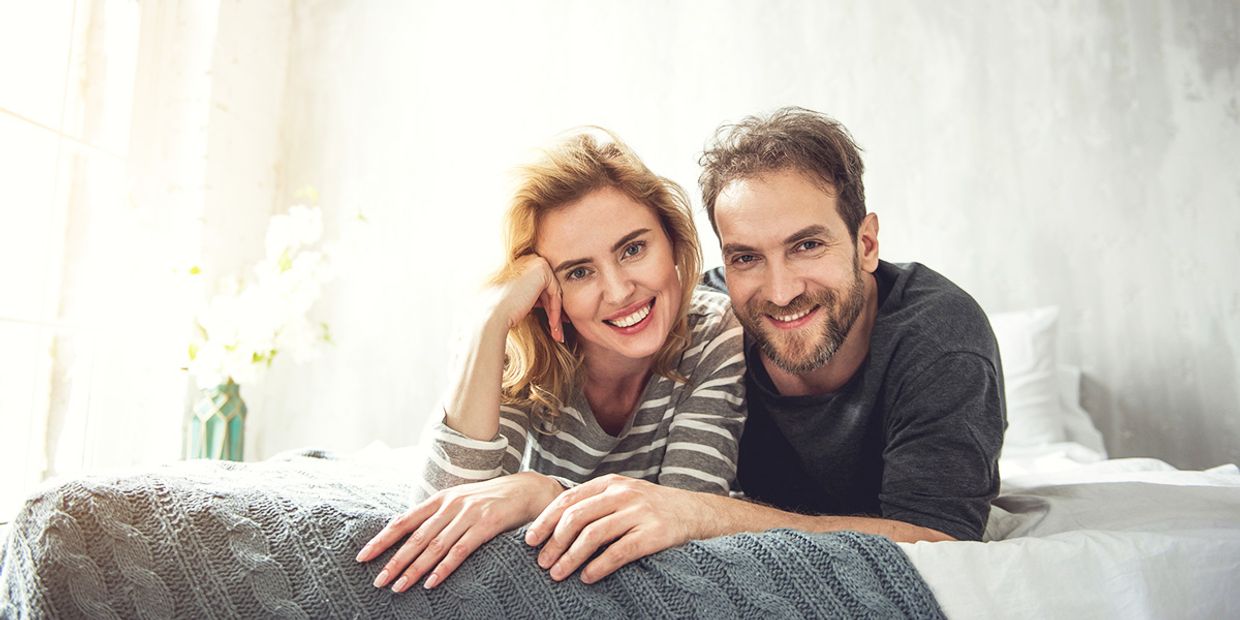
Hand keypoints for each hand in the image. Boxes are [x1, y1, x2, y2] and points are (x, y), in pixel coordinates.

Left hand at [356, 472, 561, 591]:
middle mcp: (450, 505)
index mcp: (440, 499)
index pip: (404, 521)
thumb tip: (410, 535)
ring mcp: (468, 514)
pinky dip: (444, 568)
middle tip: (378, 581)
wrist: (527, 490)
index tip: (363, 556)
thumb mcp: (460, 502)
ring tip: (397, 587)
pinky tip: (431, 583)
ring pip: (435, 546)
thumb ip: (437, 516)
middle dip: (394, 560)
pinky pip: (461, 550)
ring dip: (414, 569)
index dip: (382, 539)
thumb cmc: (490, 500)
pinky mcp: (487, 525)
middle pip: (416, 537)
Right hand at [488, 254, 563, 341]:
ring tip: (557, 333)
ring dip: (555, 314)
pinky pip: (555, 292)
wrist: (491, 315)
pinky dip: (555, 310)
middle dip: (554, 311)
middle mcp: (527, 259)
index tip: (552, 323)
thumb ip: (531, 297)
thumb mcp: (517, 301)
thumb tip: (547, 303)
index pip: (539, 287)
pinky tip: (553, 325)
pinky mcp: (542, 268)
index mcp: (519, 265)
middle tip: (557, 330)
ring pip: (553, 292)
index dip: (546, 306)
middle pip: (548, 289)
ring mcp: (534, 261)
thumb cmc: (499, 313)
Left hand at [523, 474, 709, 583]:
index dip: (545, 520)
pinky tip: (587, 578)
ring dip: (571, 557)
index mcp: (610, 484)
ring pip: (593, 535)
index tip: (530, 540)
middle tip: (541, 562)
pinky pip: (619, 551)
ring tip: (558, 574)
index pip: (568, 500)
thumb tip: (554, 525)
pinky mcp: (653, 533)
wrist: (695, 512)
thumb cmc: (651, 508)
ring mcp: (639, 512)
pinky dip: (599, 566)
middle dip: (554, 542)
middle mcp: (622, 494)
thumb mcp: (623, 495)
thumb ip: (595, 503)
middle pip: (576, 517)